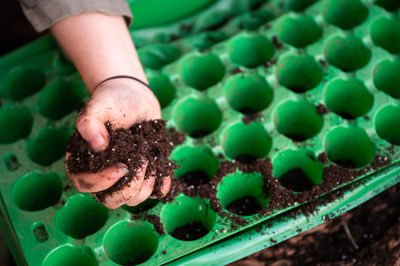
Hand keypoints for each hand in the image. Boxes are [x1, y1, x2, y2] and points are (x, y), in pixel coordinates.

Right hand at [65, 78, 170, 208]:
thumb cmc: (113, 101)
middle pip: (110, 200)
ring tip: (151, 159)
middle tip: (143, 163)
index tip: (121, 166)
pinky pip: (155, 192)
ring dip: (146, 185)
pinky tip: (163, 167)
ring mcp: (126, 177)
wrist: (136, 97)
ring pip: (133, 199)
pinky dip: (162, 185)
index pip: (85, 185)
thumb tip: (97, 145)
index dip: (103, 182)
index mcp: (85, 161)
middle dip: (129, 189)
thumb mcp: (99, 106)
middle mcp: (104, 174)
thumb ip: (90, 122)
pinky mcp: (146, 174)